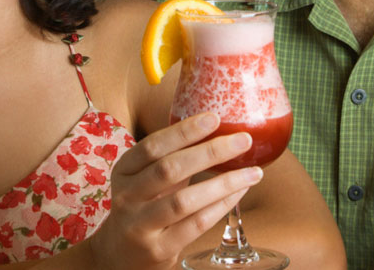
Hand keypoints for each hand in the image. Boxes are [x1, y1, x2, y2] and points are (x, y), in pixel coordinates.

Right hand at [84, 111, 264, 269]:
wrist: (119, 256)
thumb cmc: (142, 208)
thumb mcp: (144, 180)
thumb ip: (171, 158)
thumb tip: (215, 128)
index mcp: (124, 171)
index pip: (153, 146)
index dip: (184, 131)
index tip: (214, 118)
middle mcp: (127, 197)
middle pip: (169, 169)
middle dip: (210, 152)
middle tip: (244, 140)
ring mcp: (140, 226)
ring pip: (184, 200)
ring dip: (224, 183)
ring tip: (254, 172)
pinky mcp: (158, 250)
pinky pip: (195, 224)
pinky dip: (221, 206)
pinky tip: (239, 193)